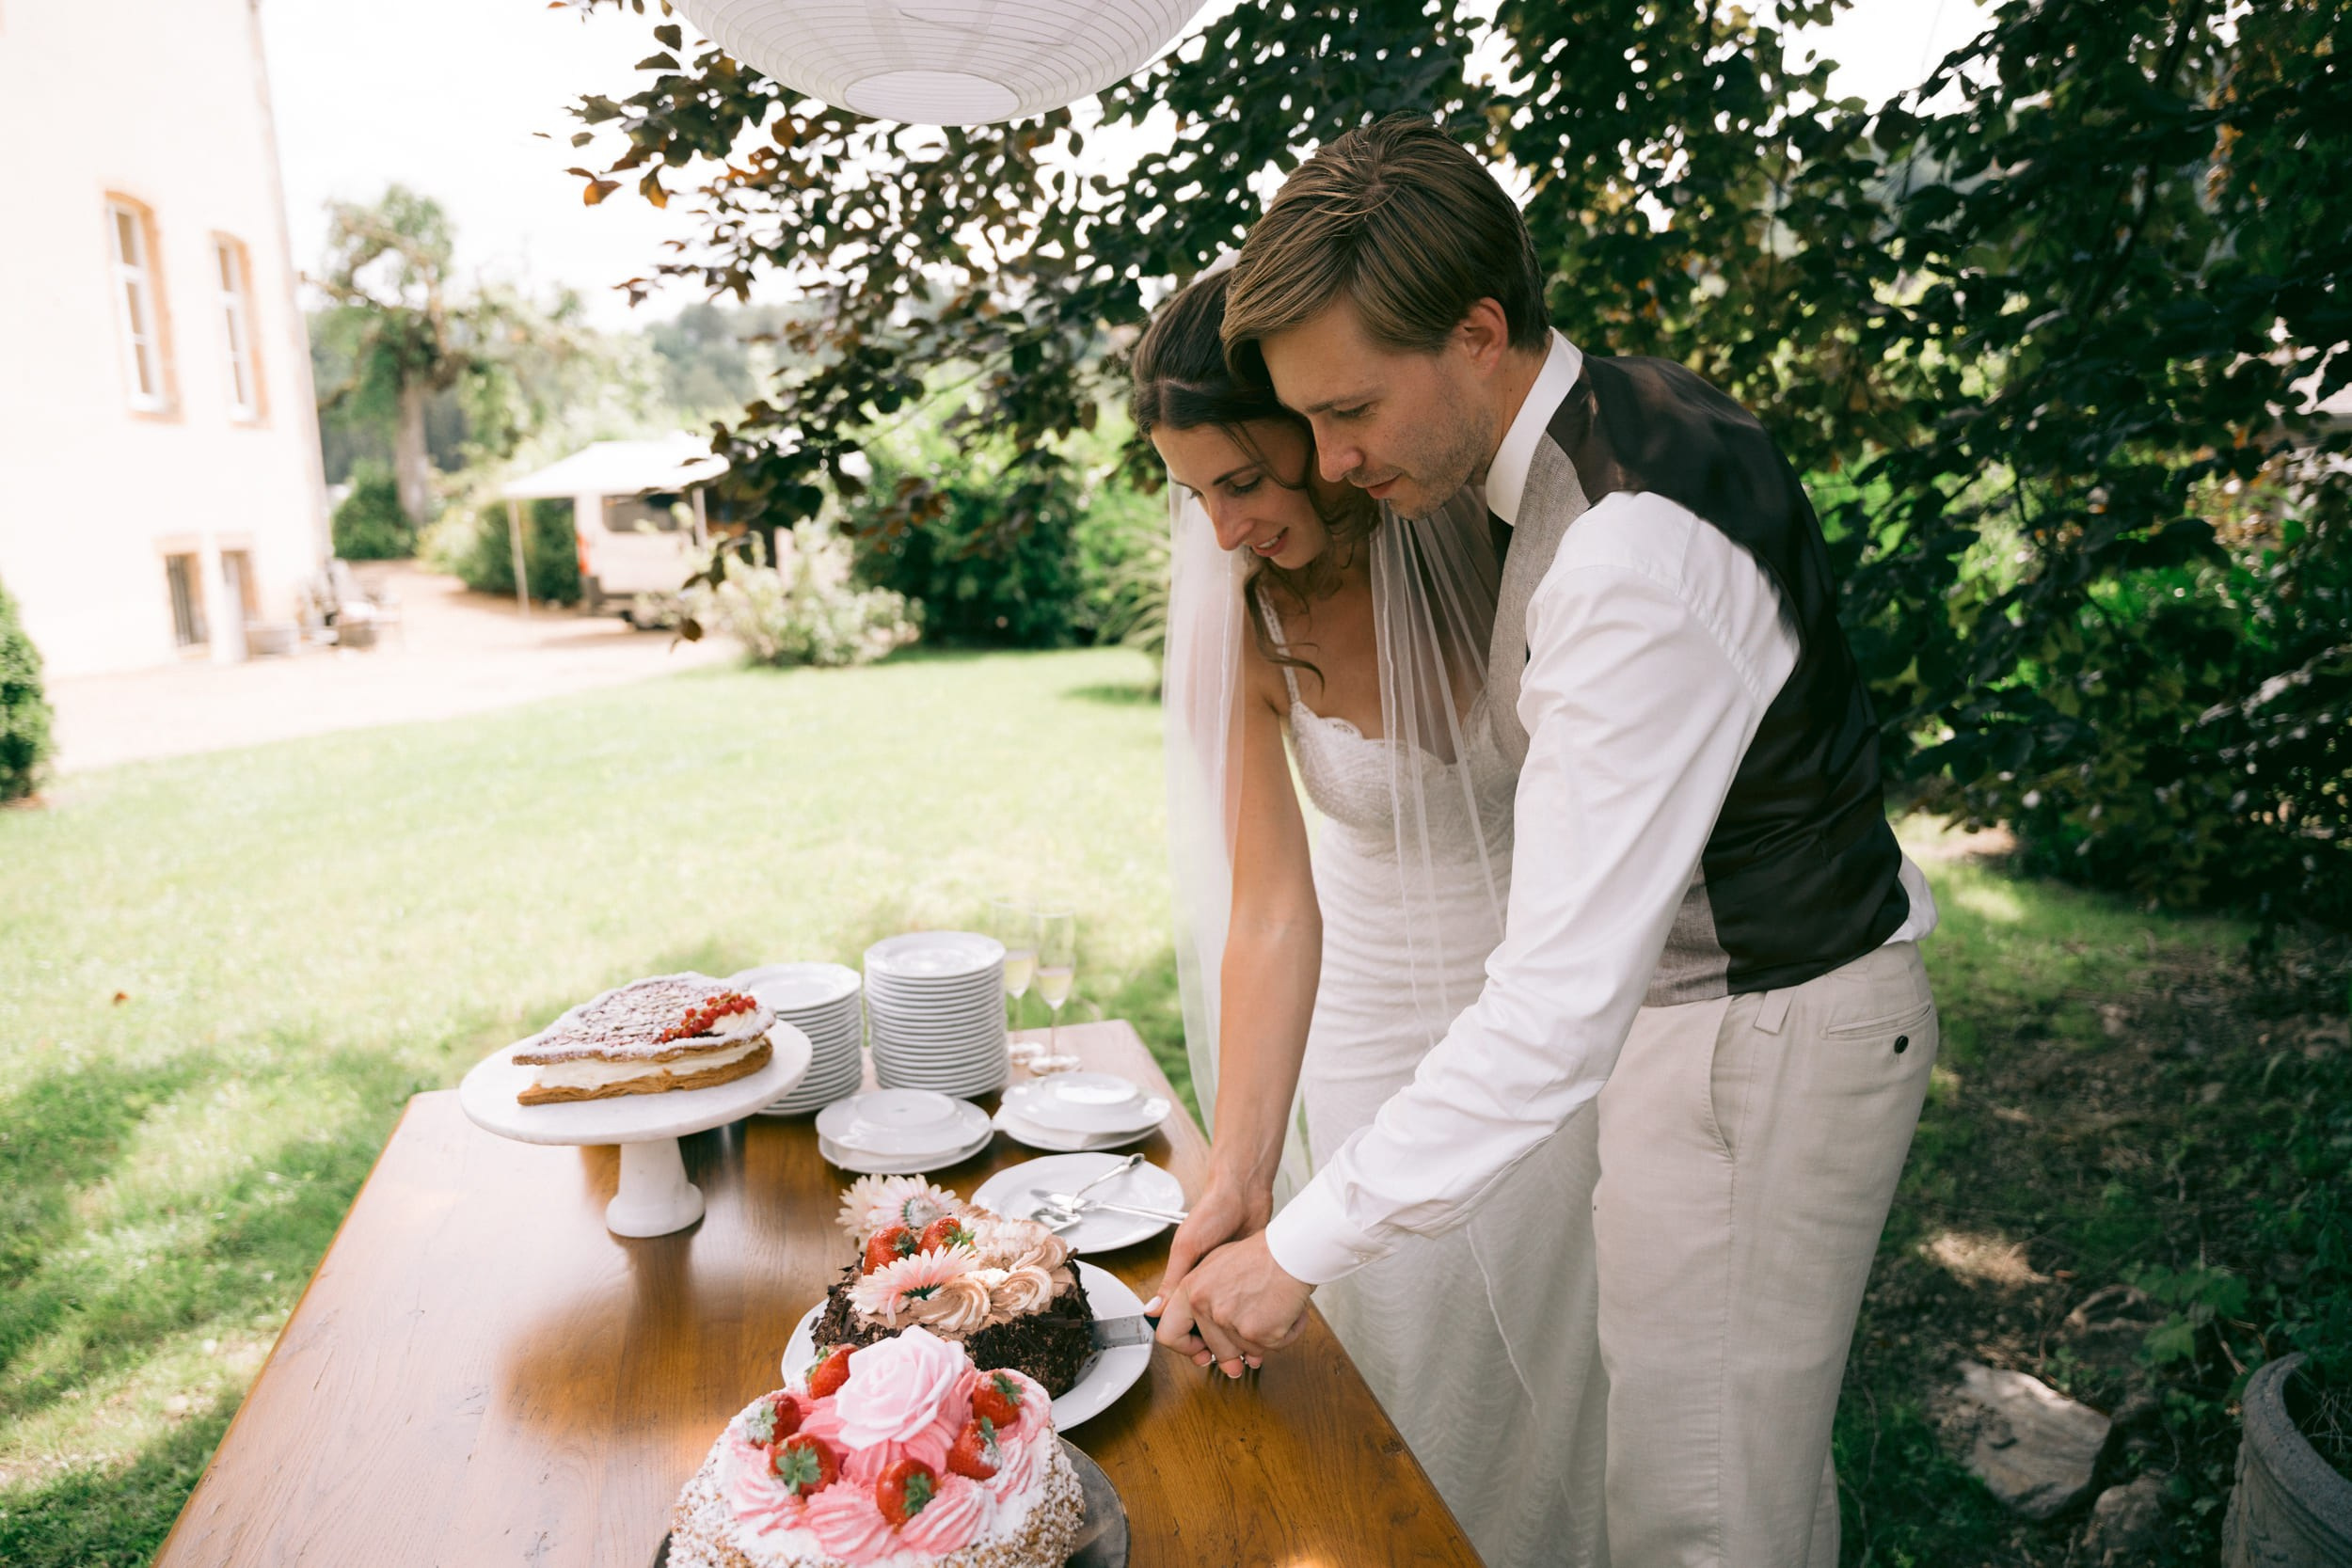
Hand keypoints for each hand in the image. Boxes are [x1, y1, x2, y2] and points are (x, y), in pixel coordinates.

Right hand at [1145, 1167, 1270, 1366]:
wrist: (1245, 1195)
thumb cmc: (1213, 1212)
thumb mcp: (1189, 1246)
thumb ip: (1174, 1279)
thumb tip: (1153, 1310)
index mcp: (1184, 1281)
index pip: (1175, 1325)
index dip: (1186, 1343)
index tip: (1203, 1353)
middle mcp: (1202, 1287)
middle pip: (1203, 1332)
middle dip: (1217, 1350)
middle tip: (1233, 1363)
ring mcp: (1225, 1286)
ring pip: (1226, 1325)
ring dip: (1237, 1341)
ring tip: (1252, 1353)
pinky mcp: (1245, 1282)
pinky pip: (1246, 1312)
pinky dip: (1253, 1325)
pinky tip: (1264, 1330)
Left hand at [1154, 1231, 1311, 1378]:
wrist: (1291, 1251)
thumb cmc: (1261, 1253)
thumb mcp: (1217, 1263)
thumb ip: (1197, 1293)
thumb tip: (1173, 1317)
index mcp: (1191, 1289)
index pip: (1169, 1334)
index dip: (1187, 1348)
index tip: (1201, 1350)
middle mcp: (1205, 1306)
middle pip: (1216, 1351)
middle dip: (1237, 1349)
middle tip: (1253, 1331)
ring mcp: (1229, 1321)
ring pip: (1245, 1351)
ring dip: (1263, 1337)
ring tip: (1271, 1307)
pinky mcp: (1255, 1333)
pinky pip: (1270, 1349)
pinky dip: (1284, 1334)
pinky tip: (1286, 1311)